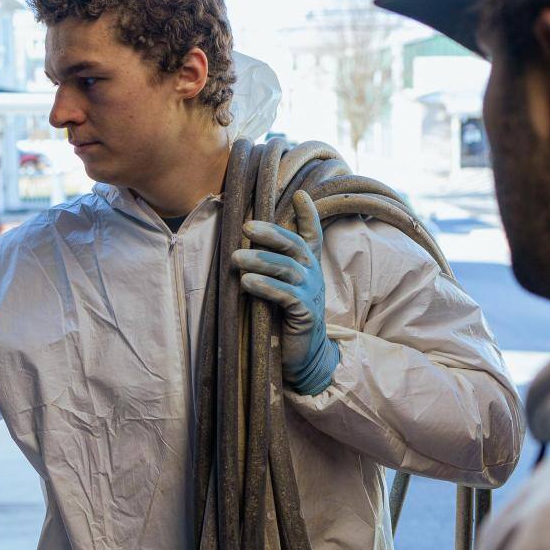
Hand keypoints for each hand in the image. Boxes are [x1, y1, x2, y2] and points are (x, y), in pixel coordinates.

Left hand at [231, 191, 340, 395]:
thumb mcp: (280, 288)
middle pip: (294, 246)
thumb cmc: (285, 318)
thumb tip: (239, 245)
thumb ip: (270, 267)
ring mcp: (312, 293)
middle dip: (271, 233)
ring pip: (287, 269)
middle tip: (247, 226)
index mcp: (308, 266)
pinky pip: (285, 294)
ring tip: (235, 257)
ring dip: (260, 260)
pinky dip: (265, 286)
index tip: (299, 193)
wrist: (304, 356)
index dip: (308, 214)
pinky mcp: (306, 313)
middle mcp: (313, 275)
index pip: (312, 235)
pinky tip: (246, 282)